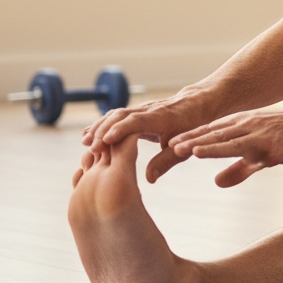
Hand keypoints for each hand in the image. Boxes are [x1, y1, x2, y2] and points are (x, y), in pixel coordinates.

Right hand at [82, 91, 214, 183]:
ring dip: (99, 126)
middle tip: (90, 148)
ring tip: (85, 142)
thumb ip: (166, 161)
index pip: (136, 121)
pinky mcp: (138, 111)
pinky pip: (117, 116)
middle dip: (103, 130)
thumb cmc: (192, 126)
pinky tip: (90, 135)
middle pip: (121, 116)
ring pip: (116, 114)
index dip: (120, 130)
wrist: (197, 104)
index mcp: (161, 118)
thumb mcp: (184, 147)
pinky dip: (103, 124)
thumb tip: (149, 178)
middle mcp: (149, 110)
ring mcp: (142, 109)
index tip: (104, 141)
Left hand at [168, 106, 282, 186]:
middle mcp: (242, 126)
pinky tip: (200, 151)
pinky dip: (216, 148)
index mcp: (239, 127)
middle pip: (205, 134)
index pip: (204, 134)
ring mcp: (254, 133)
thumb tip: (217, 182)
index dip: (182, 140)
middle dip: (181, 142)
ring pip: (218, 138)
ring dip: (195, 143)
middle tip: (162, 147)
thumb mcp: (262, 156)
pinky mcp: (267, 143)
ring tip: (173, 149)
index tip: (161, 147)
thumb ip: (240, 168)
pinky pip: (238, 146)